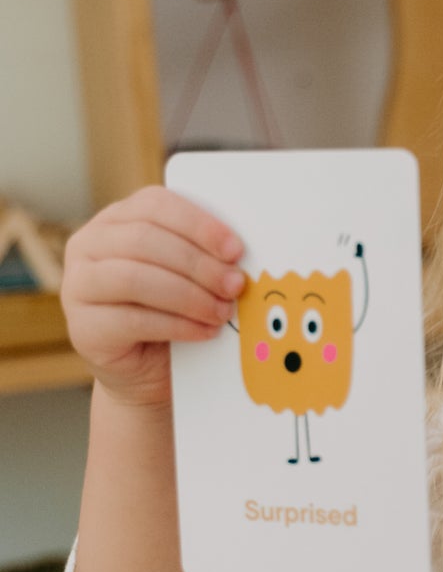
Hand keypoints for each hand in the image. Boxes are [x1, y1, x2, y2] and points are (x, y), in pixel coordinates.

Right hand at [61, 186, 244, 409]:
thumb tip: (236, 253)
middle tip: (235, 285)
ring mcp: (78, 285)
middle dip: (198, 264)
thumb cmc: (173, 310)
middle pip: (145, 240)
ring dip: (189, 296)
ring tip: (222, 311)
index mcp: (117, 219)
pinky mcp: (83, 327)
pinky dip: (178, 325)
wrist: (148, 367)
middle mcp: (89, 245)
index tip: (235, 249)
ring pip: (135, 279)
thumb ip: (201, 252)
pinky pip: (132, 320)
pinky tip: (205, 331)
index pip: (155, 204)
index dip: (198, 224)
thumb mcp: (185, 272)